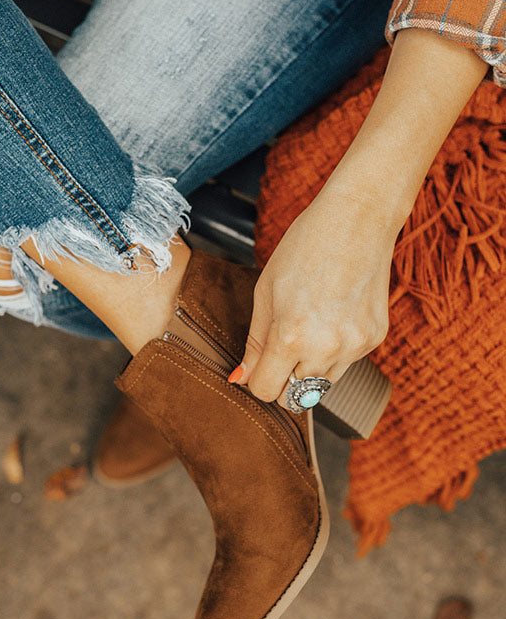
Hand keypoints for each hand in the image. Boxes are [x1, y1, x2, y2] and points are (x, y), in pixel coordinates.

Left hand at [231, 184, 394, 404]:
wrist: (357, 220)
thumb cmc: (304, 248)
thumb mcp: (265, 291)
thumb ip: (255, 341)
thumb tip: (242, 378)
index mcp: (291, 337)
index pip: (266, 392)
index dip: (258, 380)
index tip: (259, 364)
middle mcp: (327, 349)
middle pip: (296, 398)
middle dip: (284, 379)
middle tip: (283, 345)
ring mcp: (356, 346)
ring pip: (322, 384)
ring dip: (310, 367)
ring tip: (311, 324)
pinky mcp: (375, 339)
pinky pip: (347, 362)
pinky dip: (335, 350)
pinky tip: (334, 314)